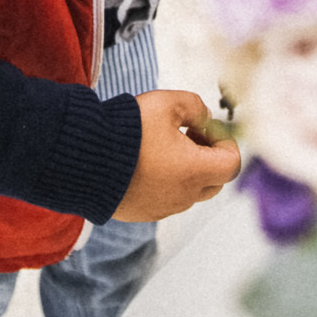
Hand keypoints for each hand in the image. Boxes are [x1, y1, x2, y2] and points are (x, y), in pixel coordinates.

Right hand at [112, 90, 241, 222]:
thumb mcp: (166, 103)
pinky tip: (145, 161)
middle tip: (189, 133)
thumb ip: (194, 106)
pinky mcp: (143, 212)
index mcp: (195, 171)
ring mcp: (163, 208)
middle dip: (208, 156)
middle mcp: (183, 196)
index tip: (206, 126)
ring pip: (189, 190)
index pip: (231, 163)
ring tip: (162, 145)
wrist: (84, 159)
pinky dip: (165, 181)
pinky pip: (166, 198)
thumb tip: (204, 116)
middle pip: (214, 180)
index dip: (225, 140)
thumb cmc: (127, 133)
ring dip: (186, 169)